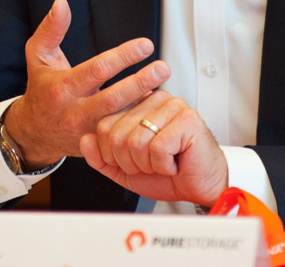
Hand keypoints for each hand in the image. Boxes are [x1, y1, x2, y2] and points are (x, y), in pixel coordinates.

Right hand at [4, 0, 169, 169]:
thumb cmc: (41, 88)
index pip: (97, 70)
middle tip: (163, 67)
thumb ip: (51, 29)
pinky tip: (156, 110)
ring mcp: (87, 133)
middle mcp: (75, 112)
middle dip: (140, 82)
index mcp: (63, 87)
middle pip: (113, 99)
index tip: (146, 45)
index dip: (123, 57)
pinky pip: (122, 136)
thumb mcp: (38, 56)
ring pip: (120, 121)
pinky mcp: (97, 147)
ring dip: (144, 105)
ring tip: (165, 87)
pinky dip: (139, 123)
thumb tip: (62, 2)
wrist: (32, 134)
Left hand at [79, 89, 227, 206]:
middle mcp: (154, 98)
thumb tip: (84, 139)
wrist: (199, 185)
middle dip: (130, 162)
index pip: (103, 125)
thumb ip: (101, 157)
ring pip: (136, 141)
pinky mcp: (187, 119)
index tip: (133, 160)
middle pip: (117, 134)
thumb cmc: (166, 173)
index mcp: (137, 104)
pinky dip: (164, 165)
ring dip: (148, 165)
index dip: (112, 154)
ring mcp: (172, 105)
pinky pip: (157, 147)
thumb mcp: (125, 169)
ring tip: (163, 161)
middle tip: (150, 164)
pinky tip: (175, 162)